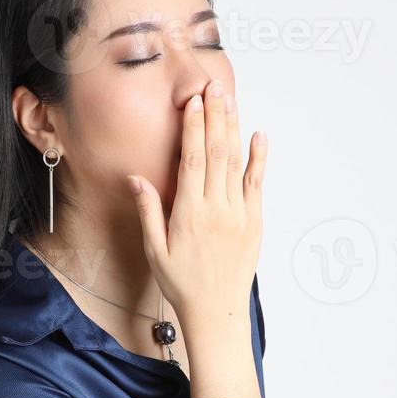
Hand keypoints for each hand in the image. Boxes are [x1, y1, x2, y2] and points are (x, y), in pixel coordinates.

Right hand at [128, 78, 266, 330]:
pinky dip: (259, 159)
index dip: (192, 128)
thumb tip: (137, 178)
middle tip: (213, 87)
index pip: (191, 160)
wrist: (215, 311)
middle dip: (214, 117)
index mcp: (189, 213)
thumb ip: (149, 211)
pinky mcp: (254, 222)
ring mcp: (238, 214)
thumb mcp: (155, 249)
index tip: (192, 102)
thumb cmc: (181, 282)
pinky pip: (257, 184)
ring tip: (229, 101)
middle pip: (215, 153)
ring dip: (233, 129)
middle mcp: (216, 209)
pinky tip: (259, 136)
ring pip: (236, 163)